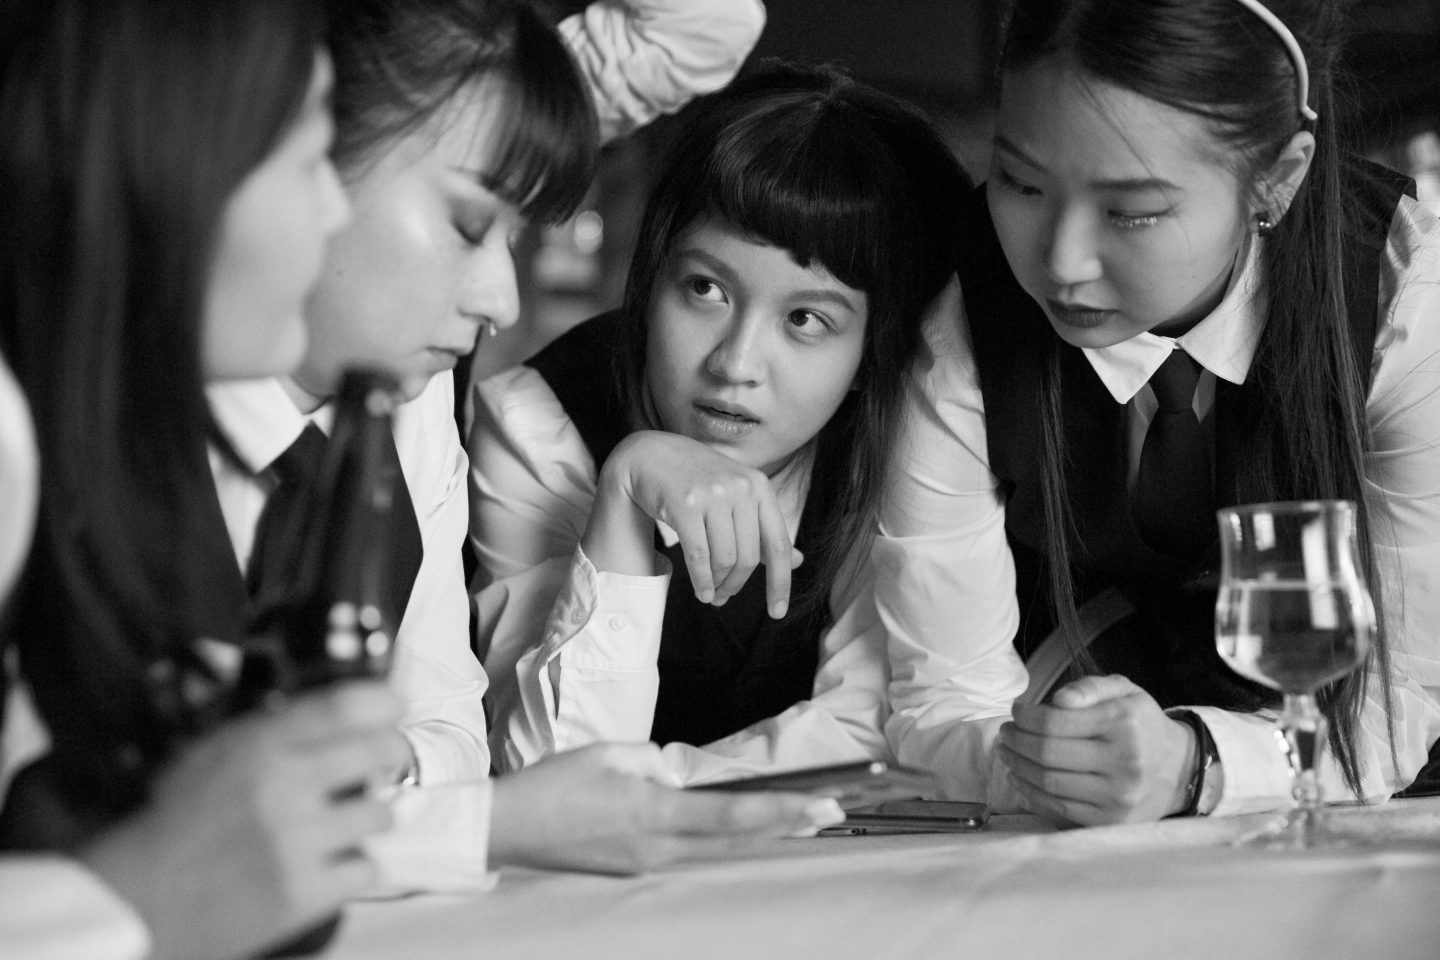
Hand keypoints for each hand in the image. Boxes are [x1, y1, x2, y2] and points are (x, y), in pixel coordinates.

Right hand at [80, 681, 409, 959]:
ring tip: (344, 820)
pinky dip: (355, 866)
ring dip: (368, 816)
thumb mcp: (210, 752)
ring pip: (381, 813)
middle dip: (390, 754)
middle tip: (385, 760)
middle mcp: (286, 787)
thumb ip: (266, 726)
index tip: (393, 706)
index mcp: (259, 745)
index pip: (345, 704)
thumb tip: (323, 702)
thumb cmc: (172, 824)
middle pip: (381, 752)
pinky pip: (369, 867)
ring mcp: (300, 842)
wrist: (137, 899)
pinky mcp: (306, 892)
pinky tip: (332, 861)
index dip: (383, 701)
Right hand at [488, 743, 842, 874]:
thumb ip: (656, 762)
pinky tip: (739, 828)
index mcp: (655, 813)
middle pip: (738, 840)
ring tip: (800, 818)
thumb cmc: (555, 784)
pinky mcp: (635, 870)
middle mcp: (659, 848)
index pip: (734, 816)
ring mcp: (648, 864)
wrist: (508, 829)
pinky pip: (689, 853)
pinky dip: (721, 840)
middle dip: (788, 824)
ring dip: (760, 834)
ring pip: (718, 850)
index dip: (783, 811)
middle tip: (833, 811)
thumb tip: (681, 774)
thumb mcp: (612, 753)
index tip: (823, 804)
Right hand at [586, 431, 801, 617]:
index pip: (778, 544)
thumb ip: (765, 528)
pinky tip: (701, 591)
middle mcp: (741, 488)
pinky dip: (702, 581)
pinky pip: (699, 556)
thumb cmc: (698, 480)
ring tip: (710, 593)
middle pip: (749, 558)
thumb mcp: (738, 496)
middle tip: (724, 598)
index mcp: (760, 487)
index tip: (777, 612)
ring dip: (717, 584)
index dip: (780, 582)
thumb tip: (799, 561)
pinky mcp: (685, 504)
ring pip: (724, 559)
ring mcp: (713, 494)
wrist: (650, 455)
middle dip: (737, 585)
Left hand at [996, 674, 1196, 826]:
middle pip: (1047, 753)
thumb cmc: (1140, 724)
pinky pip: (1058, 807)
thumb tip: (1057, 700)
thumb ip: (1089, 688)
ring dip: (1017, 766)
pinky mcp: (1110, 820)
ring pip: (1048, 782)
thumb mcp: (1123, 691)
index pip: (1055, 721)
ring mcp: (1118, 795)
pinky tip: (1019, 777)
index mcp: (1124, 723)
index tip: (1016, 711)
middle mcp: (1124, 761)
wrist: (1178, 768)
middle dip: (1016, 741)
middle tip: (1006, 732)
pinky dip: (1030, 792)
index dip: (1025, 717)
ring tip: (1007, 752)